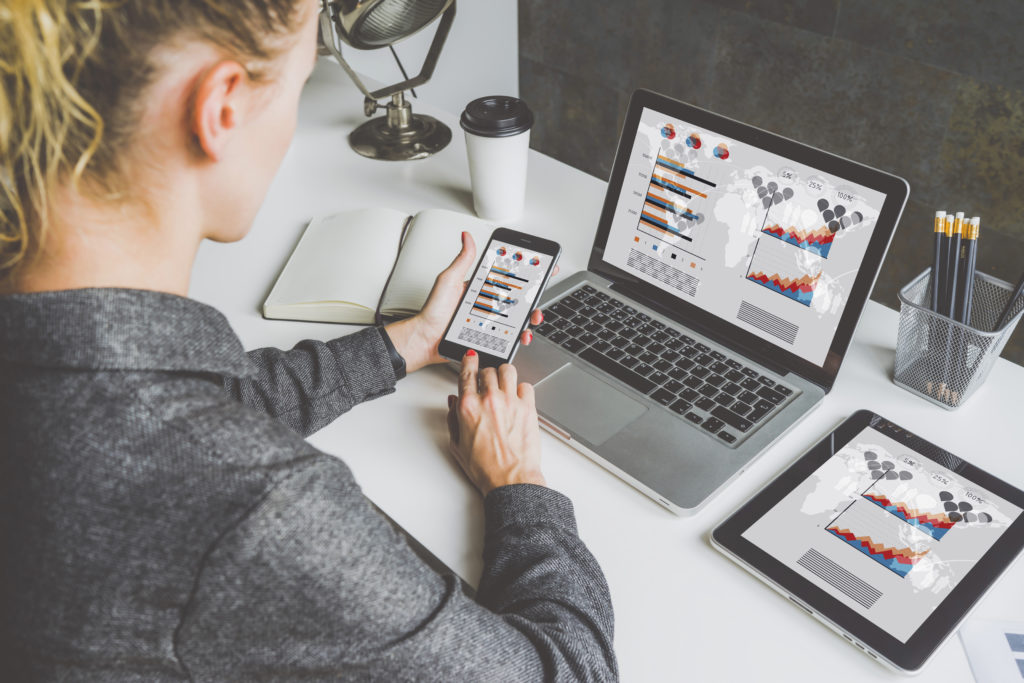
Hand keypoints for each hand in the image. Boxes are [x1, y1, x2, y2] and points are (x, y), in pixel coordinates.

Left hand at [385, 231, 549, 373]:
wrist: (426, 338)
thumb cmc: (434, 311)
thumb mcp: (449, 280)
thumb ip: (462, 260)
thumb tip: (466, 237)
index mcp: (481, 287)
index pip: (508, 276)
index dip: (527, 271)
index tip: (541, 264)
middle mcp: (488, 303)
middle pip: (519, 297)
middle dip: (535, 294)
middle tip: (539, 292)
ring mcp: (491, 321)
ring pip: (519, 317)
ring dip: (531, 316)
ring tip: (532, 316)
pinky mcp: (491, 337)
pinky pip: (510, 336)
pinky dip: (520, 336)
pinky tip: (521, 334)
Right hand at [446, 349, 545, 495]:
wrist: (510, 480)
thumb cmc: (485, 468)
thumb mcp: (457, 445)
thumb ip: (452, 419)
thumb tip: (453, 403)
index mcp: (468, 407)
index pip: (467, 373)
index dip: (469, 361)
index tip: (470, 357)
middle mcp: (489, 400)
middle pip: (488, 370)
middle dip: (486, 374)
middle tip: (488, 383)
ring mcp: (510, 402)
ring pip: (508, 370)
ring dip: (504, 375)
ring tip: (504, 384)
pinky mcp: (528, 408)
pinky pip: (526, 386)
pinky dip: (521, 389)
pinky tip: (518, 399)